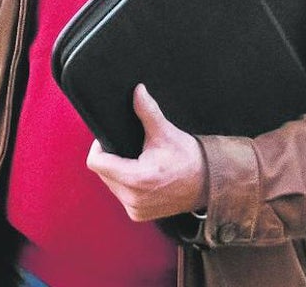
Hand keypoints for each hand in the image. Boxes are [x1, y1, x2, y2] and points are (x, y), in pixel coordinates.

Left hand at [86, 84, 207, 221]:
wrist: (209, 183)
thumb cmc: (188, 158)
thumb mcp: (166, 132)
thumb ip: (147, 111)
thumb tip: (137, 90)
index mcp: (136, 178)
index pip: (97, 163)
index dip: (99, 147)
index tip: (109, 138)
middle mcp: (133, 199)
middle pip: (102, 173)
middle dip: (110, 158)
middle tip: (128, 147)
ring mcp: (135, 209)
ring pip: (110, 184)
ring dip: (117, 171)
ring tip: (136, 160)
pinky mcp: (139, 214)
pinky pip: (121, 195)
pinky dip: (125, 184)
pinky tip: (140, 175)